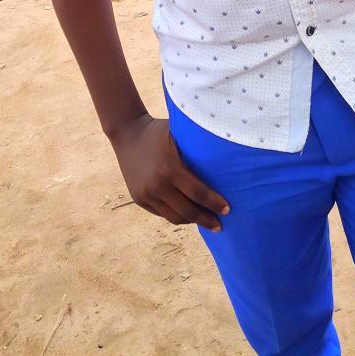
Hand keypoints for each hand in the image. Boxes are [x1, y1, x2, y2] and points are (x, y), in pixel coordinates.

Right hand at [109, 113, 229, 230]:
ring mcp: (145, 194)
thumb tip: (226, 155)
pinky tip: (187, 214)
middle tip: (220, 225)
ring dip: (191, 221)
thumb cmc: (158, 130)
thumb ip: (195, 147)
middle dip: (206, 220)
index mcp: (169, 169)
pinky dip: (176, 215)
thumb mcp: (177, 134)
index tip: (228, 210)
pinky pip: (161, 213)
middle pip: (187, 211)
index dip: (214, 203)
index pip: (197, 193)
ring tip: (205, 221)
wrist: (126, 132)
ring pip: (174, 217)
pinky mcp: (139, 199)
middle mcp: (156, 186)